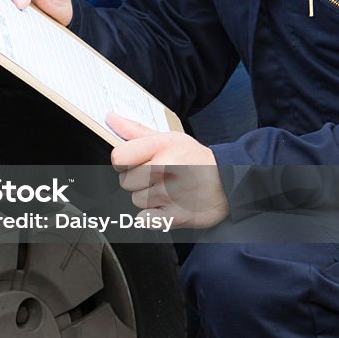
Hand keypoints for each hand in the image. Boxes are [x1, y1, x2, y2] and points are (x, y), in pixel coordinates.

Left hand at [108, 113, 228, 228]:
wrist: (227, 181)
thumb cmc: (194, 159)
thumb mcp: (168, 138)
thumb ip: (135, 131)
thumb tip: (110, 118)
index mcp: (160, 146)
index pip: (118, 158)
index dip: (122, 162)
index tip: (133, 163)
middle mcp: (164, 169)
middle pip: (125, 182)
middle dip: (137, 181)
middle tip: (156, 177)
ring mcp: (170, 194)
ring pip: (136, 201)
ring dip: (147, 198)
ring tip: (166, 190)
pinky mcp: (175, 216)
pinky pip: (144, 219)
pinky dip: (153, 216)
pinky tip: (167, 205)